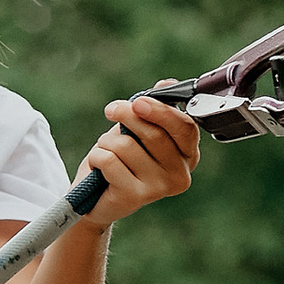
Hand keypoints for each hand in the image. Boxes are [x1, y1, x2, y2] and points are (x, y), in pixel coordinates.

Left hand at [78, 92, 199, 222]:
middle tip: (112, 110)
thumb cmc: (120, 161)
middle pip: (154, 134)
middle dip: (126, 115)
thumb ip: (153, 109)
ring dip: (107, 142)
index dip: (161, 111)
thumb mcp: (137, 130)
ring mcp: (159, 189)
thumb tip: (165, 84)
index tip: (138, 101)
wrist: (96, 198)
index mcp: (187, 155)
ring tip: (106, 152)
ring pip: (126, 146)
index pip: (185, 127)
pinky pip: (109, 161)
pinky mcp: (135, 197)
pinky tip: (99, 169)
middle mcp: (179, 174)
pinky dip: (96, 157)